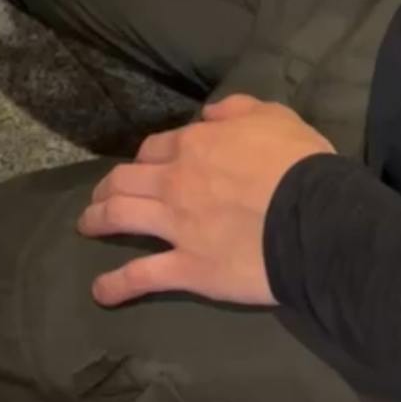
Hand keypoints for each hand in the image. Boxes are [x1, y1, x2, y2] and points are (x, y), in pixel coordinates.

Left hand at [79, 96, 333, 306]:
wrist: (314, 216)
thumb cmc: (298, 163)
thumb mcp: (273, 115)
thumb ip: (237, 109)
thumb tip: (209, 114)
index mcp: (195, 145)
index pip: (154, 148)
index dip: (144, 157)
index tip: (141, 167)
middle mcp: (175, 181)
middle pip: (126, 180)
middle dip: (108, 186)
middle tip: (100, 197)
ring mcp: (176, 226)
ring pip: (122, 217)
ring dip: (98, 219)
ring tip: (86, 226)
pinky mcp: (187, 268)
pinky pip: (142, 275)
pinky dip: (116, 284)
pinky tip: (99, 291)